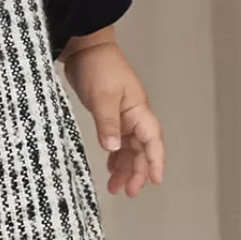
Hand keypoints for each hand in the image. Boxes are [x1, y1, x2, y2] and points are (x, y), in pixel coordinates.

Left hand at [62, 40, 163, 197]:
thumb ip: (107, 123)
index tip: (155, 181)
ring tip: (116, 187)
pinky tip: (110, 166)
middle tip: (127, 191)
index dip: (155, 162)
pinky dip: (115, 155)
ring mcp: (122, 115)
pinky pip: (118, 140)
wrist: (84, 48)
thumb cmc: (98, 65)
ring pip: (129, 147)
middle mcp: (134, 114)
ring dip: (125, 167)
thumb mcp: (102, 97)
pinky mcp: (109, 114)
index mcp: (138, 109)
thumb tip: (113, 148)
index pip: (152, 140)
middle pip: (142, 149)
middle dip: (138, 172)